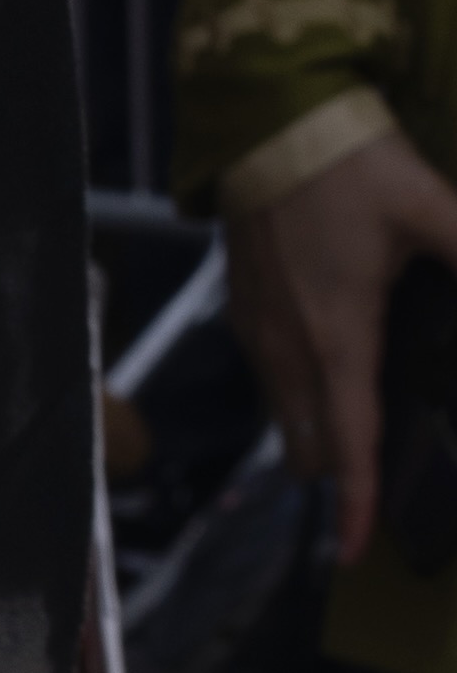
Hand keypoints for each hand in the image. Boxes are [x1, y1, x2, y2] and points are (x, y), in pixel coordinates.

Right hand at [226, 124, 456, 563]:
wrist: (271, 122)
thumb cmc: (348, 166)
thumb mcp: (430, 207)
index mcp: (337, 336)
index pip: (347, 440)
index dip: (353, 501)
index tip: (355, 549)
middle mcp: (288, 349)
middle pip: (309, 447)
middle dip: (339, 477)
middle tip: (376, 491)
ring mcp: (258, 333)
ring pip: (285, 420)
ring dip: (316, 442)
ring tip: (352, 446)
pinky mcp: (243, 312)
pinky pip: (269, 384)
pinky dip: (297, 404)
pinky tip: (327, 380)